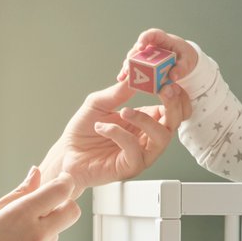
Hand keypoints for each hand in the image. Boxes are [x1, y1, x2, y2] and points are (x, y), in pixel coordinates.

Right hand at [0, 169, 81, 240]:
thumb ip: (20, 192)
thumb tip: (37, 173)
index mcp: (21, 215)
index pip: (60, 191)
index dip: (64, 183)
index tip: (61, 181)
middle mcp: (36, 236)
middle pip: (72, 212)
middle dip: (65, 206)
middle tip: (49, 206)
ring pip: (56, 233)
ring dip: (44, 230)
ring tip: (13, 240)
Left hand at [41, 76, 190, 190]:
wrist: (67, 154)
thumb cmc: (83, 131)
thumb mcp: (99, 103)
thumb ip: (119, 91)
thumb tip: (136, 73)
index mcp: (144, 120)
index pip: (170, 107)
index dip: (174, 94)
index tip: (167, 78)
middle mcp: (146, 138)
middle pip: (174, 123)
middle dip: (173, 105)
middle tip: (165, 89)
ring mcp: (140, 154)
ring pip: (161, 138)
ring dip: (145, 120)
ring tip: (124, 111)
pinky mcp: (129, 167)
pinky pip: (134, 150)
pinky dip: (119, 135)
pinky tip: (102, 127)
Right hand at [113, 27, 198, 86]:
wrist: (183, 60)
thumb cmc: (184, 57)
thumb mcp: (186, 62)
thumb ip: (181, 68)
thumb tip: (173, 77)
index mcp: (162, 39)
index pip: (151, 34)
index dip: (144, 39)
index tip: (140, 47)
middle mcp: (150, 45)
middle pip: (138, 48)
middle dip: (132, 57)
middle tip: (128, 67)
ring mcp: (145, 54)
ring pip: (133, 57)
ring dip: (127, 66)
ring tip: (124, 75)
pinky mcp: (143, 63)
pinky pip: (134, 66)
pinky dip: (128, 72)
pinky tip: (121, 79)